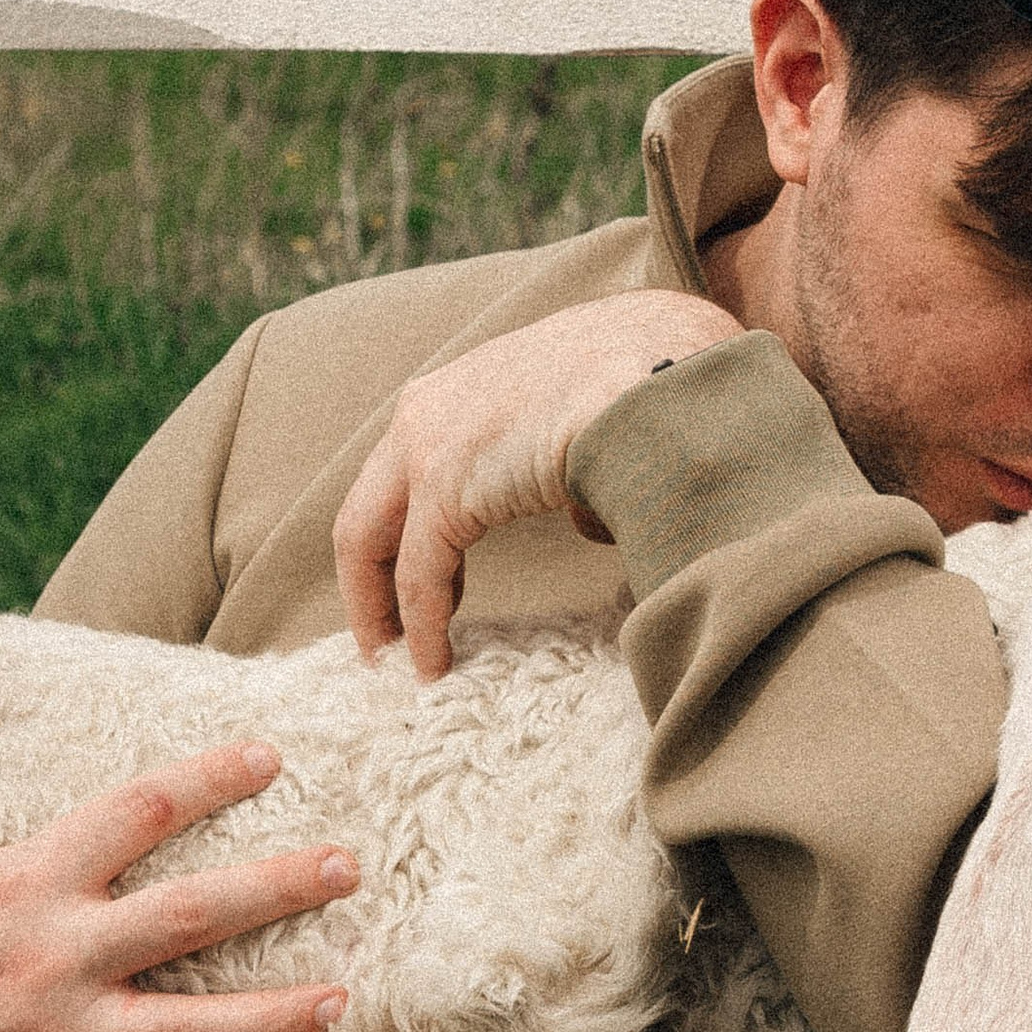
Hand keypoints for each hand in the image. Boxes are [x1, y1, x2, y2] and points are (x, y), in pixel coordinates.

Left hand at [335, 291, 742, 678]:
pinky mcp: (444, 486)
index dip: (402, 535)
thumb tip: (586, 523)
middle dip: (369, 579)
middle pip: (367, 508)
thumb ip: (574, 466)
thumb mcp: (593, 413)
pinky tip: (433, 662)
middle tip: (383, 638)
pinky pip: (418, 574)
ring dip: (382, 609)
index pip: (402, 473)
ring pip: (369, 541)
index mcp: (458, 388)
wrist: (664, 370)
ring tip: (398, 662)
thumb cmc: (649, 379)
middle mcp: (426, 410)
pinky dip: (420, 624)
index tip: (416, 583)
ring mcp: (427, 444)